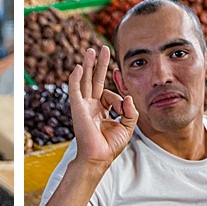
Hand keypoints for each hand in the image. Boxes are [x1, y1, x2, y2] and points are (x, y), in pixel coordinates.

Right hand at [69, 46, 137, 169]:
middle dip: (99, 65)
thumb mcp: (127, 127)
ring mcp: (83, 106)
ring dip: (88, 65)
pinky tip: (79, 67)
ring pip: (85, 81)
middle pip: (95, 80)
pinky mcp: (77, 108)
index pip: (109, 95)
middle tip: (103, 49)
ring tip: (91, 51)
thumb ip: (131, 111)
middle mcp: (91, 107)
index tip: (123, 107)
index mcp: (101, 111)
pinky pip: (75, 89)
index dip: (119, 99)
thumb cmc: (110, 146)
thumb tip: (128, 97)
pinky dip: (76, 78)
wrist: (99, 157)